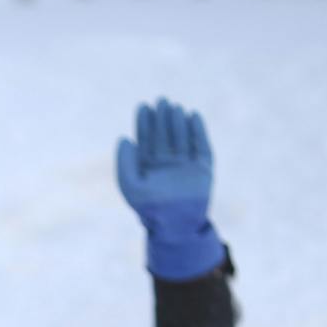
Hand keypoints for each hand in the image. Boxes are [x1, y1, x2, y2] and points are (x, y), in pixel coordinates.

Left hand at [114, 98, 223, 281]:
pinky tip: (193, 116)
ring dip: (178, 121)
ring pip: (182, 137)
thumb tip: (123, 139)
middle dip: (162, 118)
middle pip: (165, 134)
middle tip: (160, 100)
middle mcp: (168, 163)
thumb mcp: (130, 186)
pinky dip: (198, 131)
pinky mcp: (203, 168)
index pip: (147, 139)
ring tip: (173, 107)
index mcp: (150, 167)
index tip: (143, 106)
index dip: (145, 123)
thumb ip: (124, 163)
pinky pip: (201, 145)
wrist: (175, 226)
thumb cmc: (149, 209)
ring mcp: (186, 164)